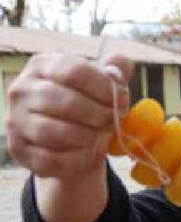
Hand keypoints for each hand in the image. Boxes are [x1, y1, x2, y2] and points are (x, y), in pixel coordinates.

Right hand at [6, 53, 132, 180]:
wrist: (69, 143)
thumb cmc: (87, 107)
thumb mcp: (101, 85)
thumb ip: (114, 71)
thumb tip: (120, 63)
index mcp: (42, 66)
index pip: (74, 71)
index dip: (105, 88)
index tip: (122, 99)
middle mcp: (22, 90)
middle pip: (66, 102)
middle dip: (99, 114)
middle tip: (114, 120)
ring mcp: (16, 120)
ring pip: (54, 132)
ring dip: (87, 136)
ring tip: (98, 135)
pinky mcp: (19, 149)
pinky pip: (50, 158)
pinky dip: (75, 158)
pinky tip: (85, 152)